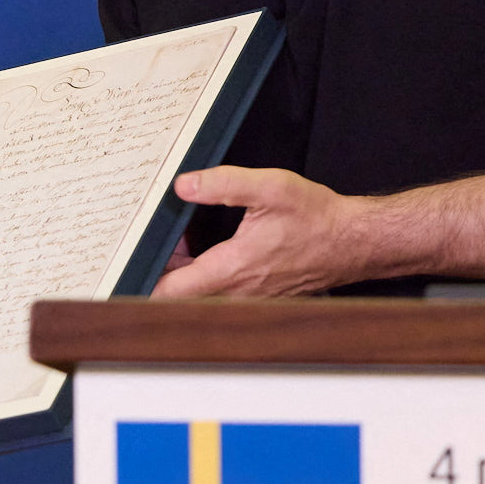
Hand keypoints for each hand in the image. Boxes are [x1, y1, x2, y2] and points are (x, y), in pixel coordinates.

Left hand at [151, 166, 374, 298]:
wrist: (355, 241)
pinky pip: (219, 293)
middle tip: (152, 241)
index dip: (144, 278)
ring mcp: (248, 298)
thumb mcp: (271, 188)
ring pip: (199, 296)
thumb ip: (224, 185)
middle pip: (178, 296)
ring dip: (182, 274)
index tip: (129, 260)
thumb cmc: (318, 218)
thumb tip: (182, 185)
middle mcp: (237, 292)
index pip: (169, 293)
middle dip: (161, 271)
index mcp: (231, 270)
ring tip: (177, 241)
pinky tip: (205, 250)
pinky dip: (203, 277)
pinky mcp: (258, 295)